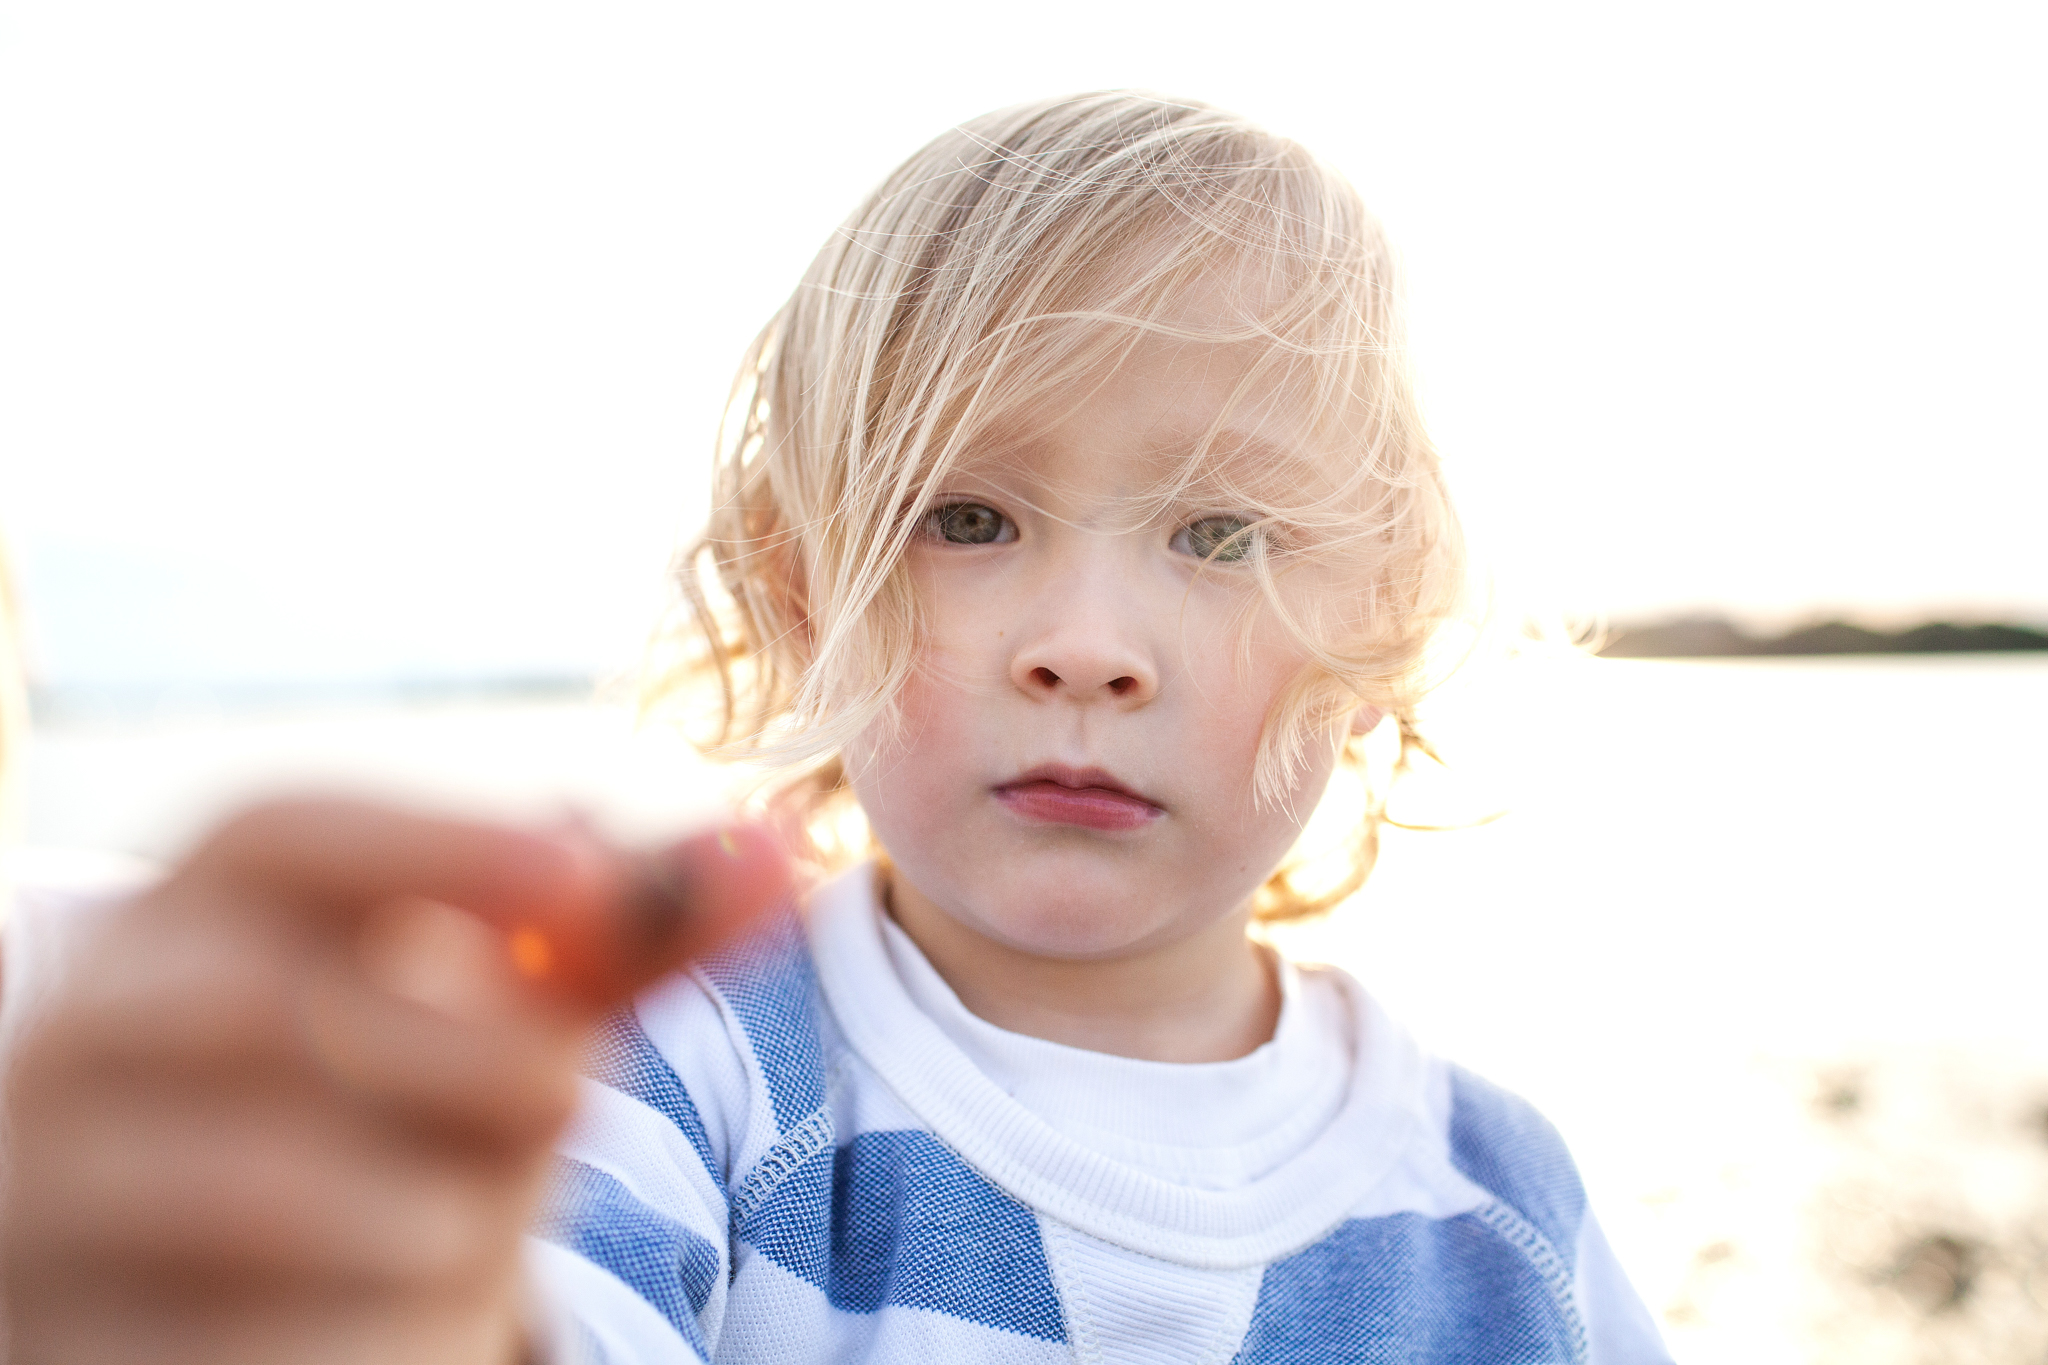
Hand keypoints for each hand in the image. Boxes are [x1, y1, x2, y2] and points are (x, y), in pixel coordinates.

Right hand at [1, 797, 786, 1364]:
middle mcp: (85, 1041)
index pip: (278, 831)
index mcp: (183, 925)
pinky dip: (369, 1329)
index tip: (588, 870)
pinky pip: (240, 1337)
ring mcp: (53, 1199)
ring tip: (458, 1223)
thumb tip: (775, 850)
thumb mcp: (493, 1027)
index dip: (435, 842)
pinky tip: (393, 1317)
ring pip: (257, 1179)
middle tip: (565, 1091)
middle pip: (273, 998)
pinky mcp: (71, 1346)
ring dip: (427, 1208)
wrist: (246, 1299)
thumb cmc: (392, 1126)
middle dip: (465, 1050)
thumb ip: (616, 940)